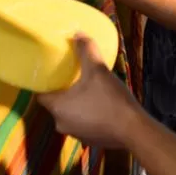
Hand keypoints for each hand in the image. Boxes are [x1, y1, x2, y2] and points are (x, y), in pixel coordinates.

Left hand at [37, 34, 140, 148]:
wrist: (134, 130)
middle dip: (63, 90)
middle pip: (55, 103)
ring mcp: (76, 134)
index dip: (45, 82)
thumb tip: (77, 34)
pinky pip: (83, 123)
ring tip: (86, 88)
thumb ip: (86, 50)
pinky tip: (99, 105)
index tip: (51, 71)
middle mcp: (61, 123)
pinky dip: (87, 114)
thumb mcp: (97, 70)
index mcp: (57, 107)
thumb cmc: (110, 99)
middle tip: (71, 75)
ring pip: (70, 114)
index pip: (40, 94)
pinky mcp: (90, 140)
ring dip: (76, 103)